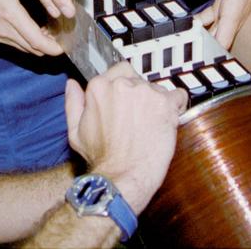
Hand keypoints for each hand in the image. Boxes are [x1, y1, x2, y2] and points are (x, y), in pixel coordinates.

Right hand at [0, 0, 62, 55]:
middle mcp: (6, 30)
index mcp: (10, 14)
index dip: (54, 46)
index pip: (37, 39)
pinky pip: (18, 45)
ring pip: (26, 49)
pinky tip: (37, 30)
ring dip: (41, 45)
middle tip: (64, 36)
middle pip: (34, 49)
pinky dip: (30, 42)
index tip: (67, 43)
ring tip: (53, 33)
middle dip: (52, 47)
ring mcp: (0, 35)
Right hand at [64, 63, 185, 213]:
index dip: (122, 90)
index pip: (117, 72)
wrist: (123, 177)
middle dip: (139, 95)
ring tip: (151, 124)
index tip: (126, 104)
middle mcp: (123, 84)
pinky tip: (168, 119)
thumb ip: (73, 103)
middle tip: (138, 117)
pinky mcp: (165, 104)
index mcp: (99, 87)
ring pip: (156, 88)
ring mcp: (145, 93)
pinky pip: (178, 96)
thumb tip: (72, 84)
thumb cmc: (101, 158)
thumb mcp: (75, 131)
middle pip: (137, 78)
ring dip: (156, 102)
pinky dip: (176, 106)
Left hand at [181, 0, 250, 49]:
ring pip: (214, 30)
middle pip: (218, 40)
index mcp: (236, 8)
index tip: (192, 56)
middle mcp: (234, 12)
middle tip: (177, 52)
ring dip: (199, 36)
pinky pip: (212, 19)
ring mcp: (230, 8)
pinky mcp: (226, 2)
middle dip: (200, 48)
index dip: (210, 51)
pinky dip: (200, 23)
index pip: (224, 40)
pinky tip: (185, 23)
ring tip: (177, 42)